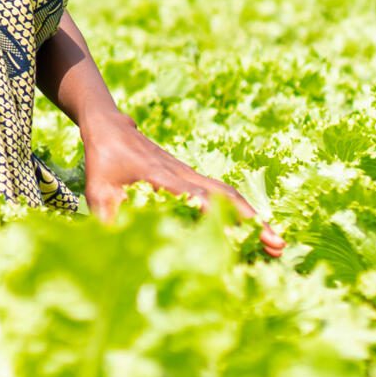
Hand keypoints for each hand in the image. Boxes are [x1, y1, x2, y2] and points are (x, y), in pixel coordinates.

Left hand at [80, 113, 285, 257]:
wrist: (111, 127)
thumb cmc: (104, 160)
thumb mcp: (98, 191)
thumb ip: (108, 218)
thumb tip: (116, 249)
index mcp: (159, 175)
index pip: (191, 194)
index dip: (211, 211)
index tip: (233, 231)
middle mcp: (182, 173)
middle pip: (225, 195)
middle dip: (252, 221)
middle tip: (277, 246)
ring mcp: (190, 173)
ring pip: (229, 194)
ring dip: (254, 217)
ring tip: (276, 244)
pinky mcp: (191, 176)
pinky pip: (222, 193)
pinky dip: (242, 210)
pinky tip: (254, 230)